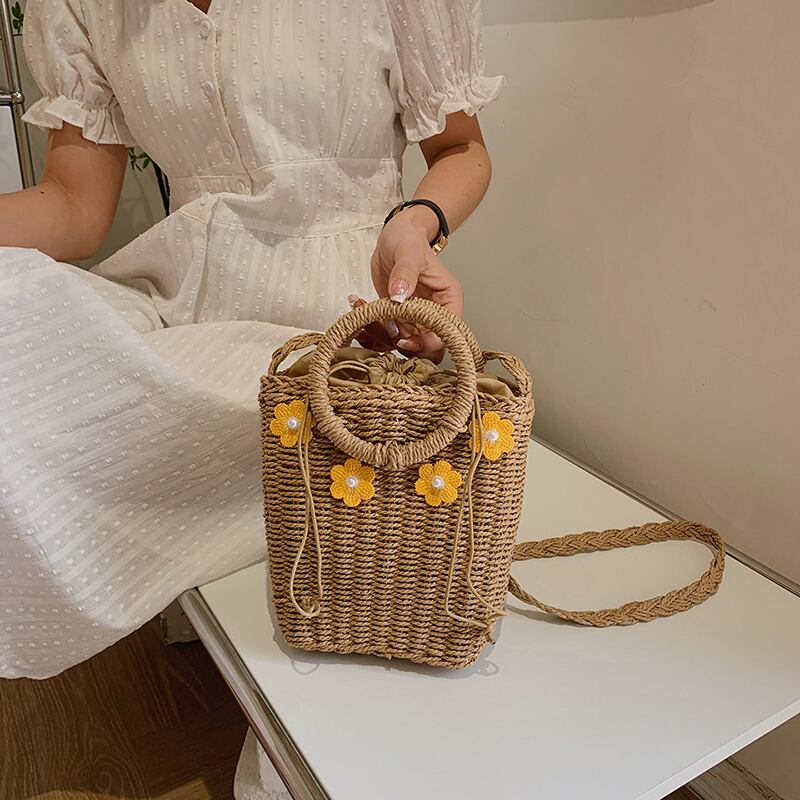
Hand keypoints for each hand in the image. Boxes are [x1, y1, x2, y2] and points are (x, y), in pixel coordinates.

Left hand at [365, 206, 462, 361]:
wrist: (393, 238)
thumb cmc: (408, 240)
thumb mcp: (408, 252)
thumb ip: (405, 273)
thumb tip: (400, 295)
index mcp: (447, 300)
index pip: (447, 333)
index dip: (428, 343)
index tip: (404, 338)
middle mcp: (434, 313)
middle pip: (428, 348)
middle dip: (404, 345)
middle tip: (384, 329)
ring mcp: (415, 319)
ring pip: (404, 345)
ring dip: (381, 337)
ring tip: (364, 313)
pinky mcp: (397, 319)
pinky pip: (386, 336)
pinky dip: (371, 331)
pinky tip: (359, 310)